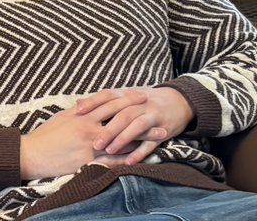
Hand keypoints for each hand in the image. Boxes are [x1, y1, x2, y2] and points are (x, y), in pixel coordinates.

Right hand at [20, 91, 157, 179]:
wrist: (33, 154)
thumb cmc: (47, 134)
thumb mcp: (63, 115)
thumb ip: (80, 108)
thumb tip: (91, 101)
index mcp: (84, 115)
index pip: (111, 103)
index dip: (128, 98)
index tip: (142, 95)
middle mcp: (90, 129)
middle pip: (121, 121)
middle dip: (140, 116)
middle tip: (157, 113)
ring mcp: (91, 147)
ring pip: (122, 142)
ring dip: (142, 139)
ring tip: (160, 136)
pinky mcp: (88, 163)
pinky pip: (113, 163)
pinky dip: (128, 160)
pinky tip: (142, 158)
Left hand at [75, 86, 193, 164]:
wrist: (179, 101)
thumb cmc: (145, 100)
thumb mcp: (126, 96)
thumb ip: (104, 102)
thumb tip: (77, 105)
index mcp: (128, 94)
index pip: (108, 95)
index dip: (93, 102)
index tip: (78, 111)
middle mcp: (140, 103)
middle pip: (122, 113)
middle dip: (108, 128)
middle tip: (94, 143)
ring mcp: (152, 115)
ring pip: (136, 126)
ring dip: (122, 138)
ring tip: (109, 150)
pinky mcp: (163, 129)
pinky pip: (151, 142)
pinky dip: (140, 152)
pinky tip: (129, 162)